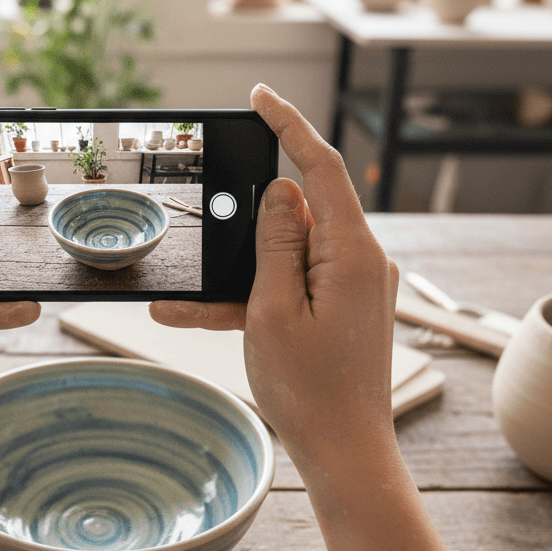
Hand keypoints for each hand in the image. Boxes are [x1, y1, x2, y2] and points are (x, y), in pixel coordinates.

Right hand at [150, 84, 398, 477]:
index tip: (258, 97)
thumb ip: (276, 243)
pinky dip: (256, 296)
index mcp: (353, 253)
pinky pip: (294, 284)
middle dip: (247, 231)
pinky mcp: (345, 305)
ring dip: (242, 276)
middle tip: (215, 260)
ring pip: (287, 256)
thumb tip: (281, 191)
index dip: (289, 125)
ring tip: (189, 308)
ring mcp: (355, 285)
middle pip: (298, 214)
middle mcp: (362, 261)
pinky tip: (204, 317)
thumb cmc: (310, 391)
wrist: (344, 453)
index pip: (321, 167)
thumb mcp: (272, 310)